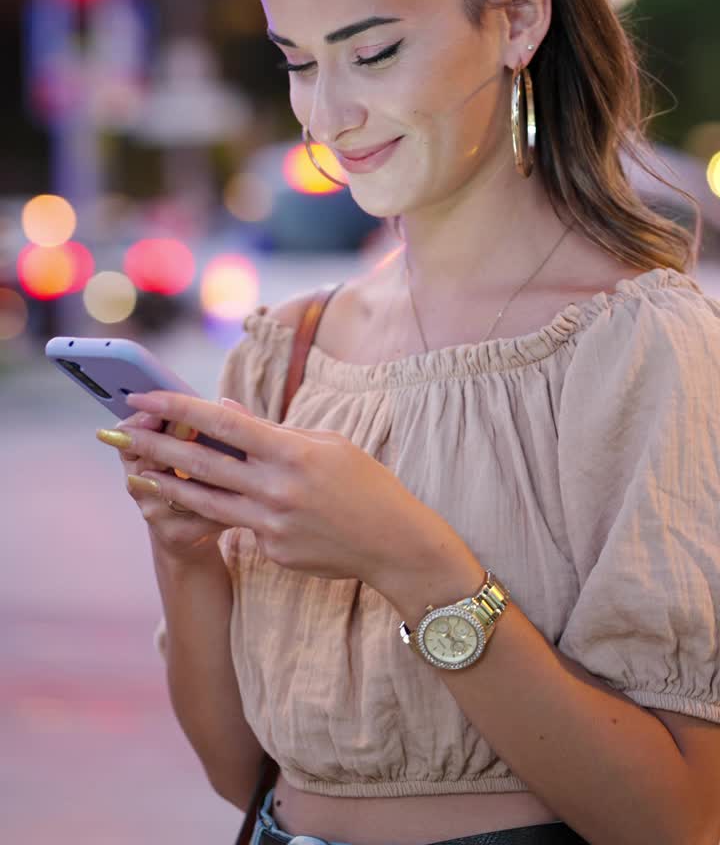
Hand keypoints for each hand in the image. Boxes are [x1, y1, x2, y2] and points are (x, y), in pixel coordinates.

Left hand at [98, 391, 462, 593]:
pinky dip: (214, 512)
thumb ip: (272, 431)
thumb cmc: (364, 484)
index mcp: (291, 451)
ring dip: (166, 484)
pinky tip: (193, 504)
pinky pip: (236, 526)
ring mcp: (272, 523)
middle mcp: (276, 487)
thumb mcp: (326, 443)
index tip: (145, 396)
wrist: (393, 543)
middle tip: (120, 433)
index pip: (222, 422)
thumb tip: (228, 413)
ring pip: (204, 500)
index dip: (179, 408)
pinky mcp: (272, 551)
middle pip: (201, 462)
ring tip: (136, 473)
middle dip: (155, 445)